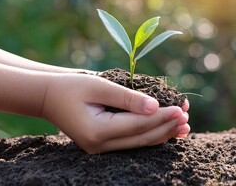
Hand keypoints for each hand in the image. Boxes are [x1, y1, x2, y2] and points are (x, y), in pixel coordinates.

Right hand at [42, 73, 189, 153]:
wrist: (49, 97)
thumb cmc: (72, 86)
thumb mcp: (99, 86)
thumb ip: (127, 97)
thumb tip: (155, 107)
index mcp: (97, 131)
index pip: (138, 125)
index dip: (162, 117)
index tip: (182, 108)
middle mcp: (100, 145)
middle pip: (142, 138)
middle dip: (166, 127)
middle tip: (187, 118)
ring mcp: (100, 149)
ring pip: (139, 143)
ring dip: (162, 133)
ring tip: (183, 126)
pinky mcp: (102, 145)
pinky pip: (132, 142)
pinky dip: (149, 135)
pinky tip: (165, 130)